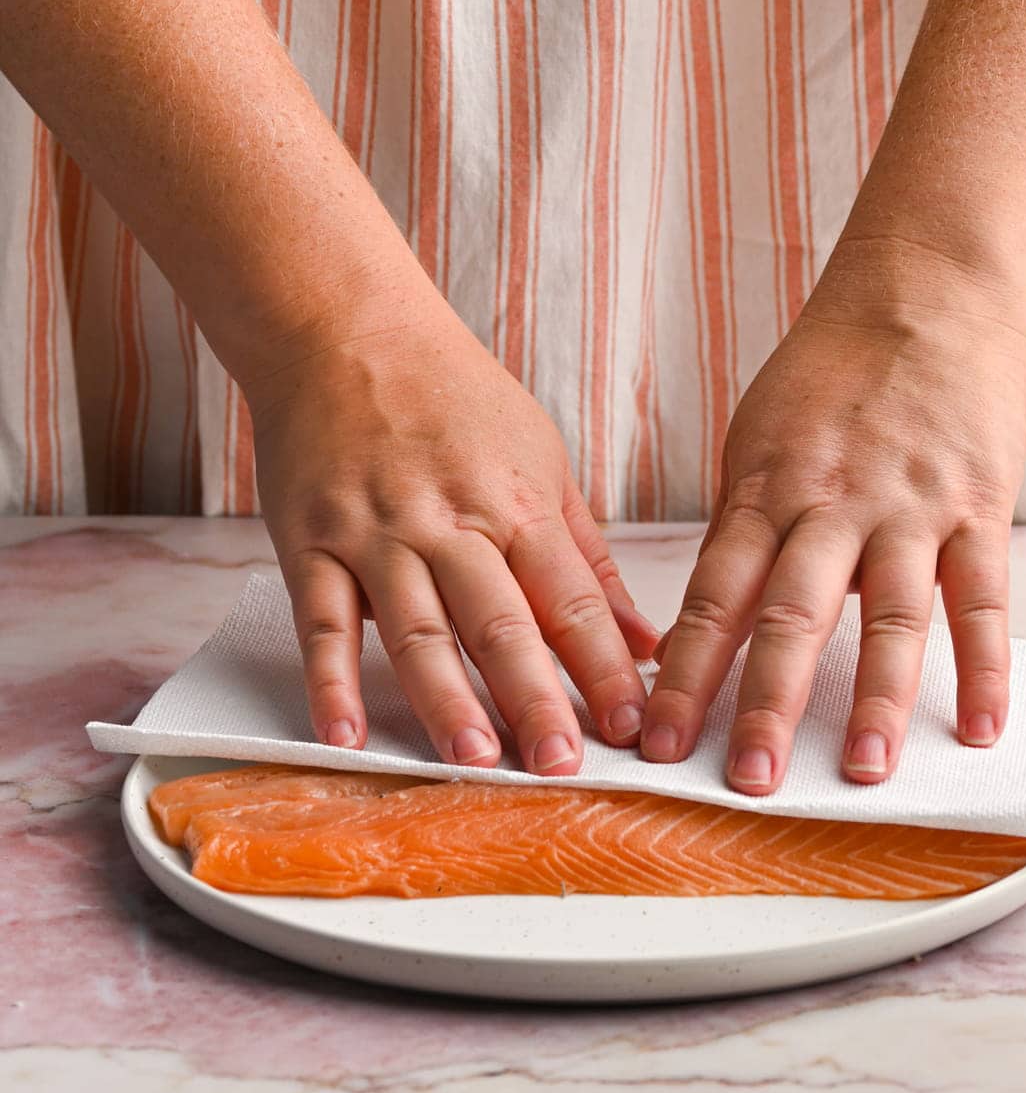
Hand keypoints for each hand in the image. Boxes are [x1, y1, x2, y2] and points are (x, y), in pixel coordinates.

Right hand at [245, 280, 659, 773]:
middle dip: (537, 698)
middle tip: (562, 764)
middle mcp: (450, 521)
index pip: (572, 599)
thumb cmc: (453, 397)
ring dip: (446, 699)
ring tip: (474, 760)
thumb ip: (589, 559)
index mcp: (517, 502)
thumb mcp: (542, 460)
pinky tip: (344, 736)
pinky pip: (322, 621)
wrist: (345, 328)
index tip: (637, 726)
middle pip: (501, 621)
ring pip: (417, 629)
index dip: (606, 667)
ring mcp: (377, 533)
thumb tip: (647, 640)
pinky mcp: (312, 541)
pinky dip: (329, 681)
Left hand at [639, 240, 1025, 793]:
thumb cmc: (829, 374)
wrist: (922, 293)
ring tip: (868, 773)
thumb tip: (710, 623)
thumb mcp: (758, 440)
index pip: (714, 597)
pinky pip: (982, 595)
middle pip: (791, 616)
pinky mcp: (975, 506)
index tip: (658, 742)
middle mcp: (829, 505)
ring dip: (880, 699)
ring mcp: (906, 508)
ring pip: (891, 615)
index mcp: (764, 491)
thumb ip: (743, 529)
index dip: (684, 675)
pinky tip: (981, 726)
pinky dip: (985, 664)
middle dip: (766, 703)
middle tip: (748, 779)